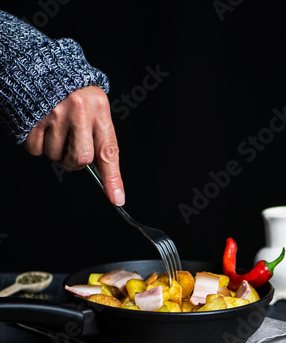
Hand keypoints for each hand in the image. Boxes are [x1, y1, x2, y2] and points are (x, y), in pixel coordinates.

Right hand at [24, 86, 124, 205]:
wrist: (40, 65)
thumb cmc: (72, 90)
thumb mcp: (94, 106)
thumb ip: (98, 136)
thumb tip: (100, 172)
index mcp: (99, 107)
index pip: (109, 151)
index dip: (113, 179)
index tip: (117, 199)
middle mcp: (78, 110)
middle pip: (80, 159)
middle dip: (75, 161)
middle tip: (71, 145)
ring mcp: (53, 114)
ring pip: (56, 156)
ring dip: (55, 149)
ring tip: (55, 127)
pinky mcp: (32, 118)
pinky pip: (35, 150)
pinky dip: (37, 145)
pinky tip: (40, 127)